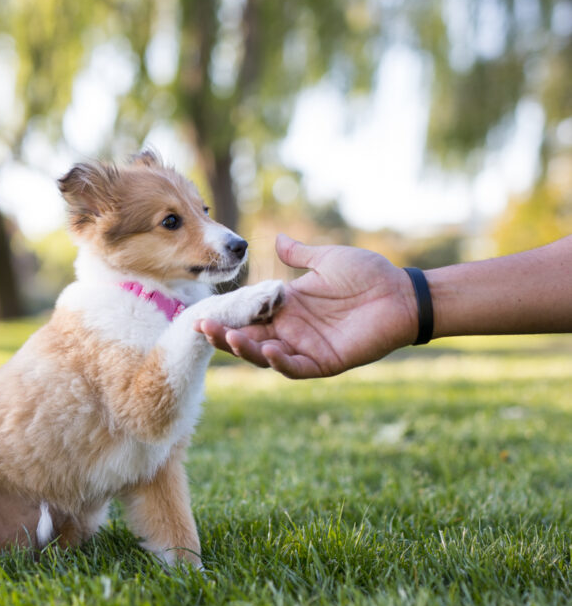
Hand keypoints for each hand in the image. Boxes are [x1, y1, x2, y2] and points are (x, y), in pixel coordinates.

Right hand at [195, 234, 419, 377]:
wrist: (403, 293)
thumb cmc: (369, 274)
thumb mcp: (327, 259)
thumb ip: (299, 255)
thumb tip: (275, 239)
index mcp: (288, 307)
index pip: (248, 315)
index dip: (226, 315)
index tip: (203, 311)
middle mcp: (292, 330)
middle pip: (250, 338)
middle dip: (224, 335)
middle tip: (202, 328)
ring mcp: (307, 348)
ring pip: (267, 356)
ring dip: (246, 350)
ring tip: (229, 338)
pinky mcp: (326, 362)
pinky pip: (296, 367)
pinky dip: (281, 362)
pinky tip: (269, 350)